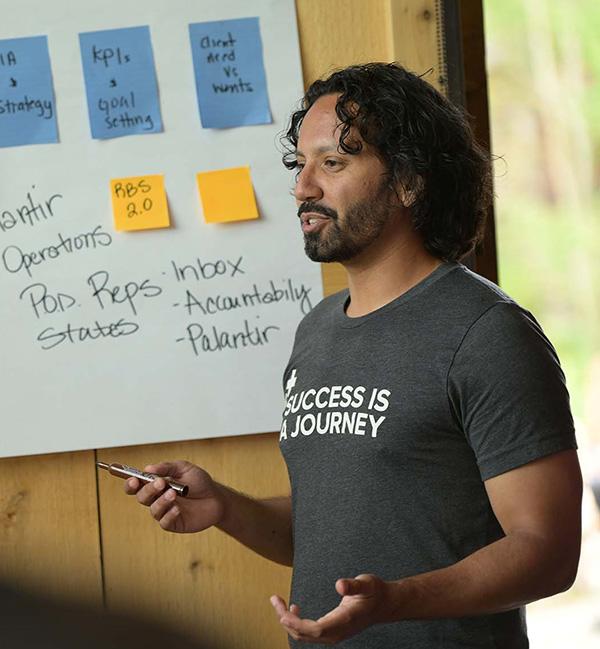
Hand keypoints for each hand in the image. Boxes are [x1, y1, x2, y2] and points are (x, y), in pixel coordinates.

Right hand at [124, 460, 224, 533]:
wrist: (216, 497)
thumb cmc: (199, 482)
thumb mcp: (184, 468)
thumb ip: (167, 467)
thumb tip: (148, 468)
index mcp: (156, 484)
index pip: (137, 486)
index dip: (131, 484)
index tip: (133, 479)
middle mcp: (157, 498)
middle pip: (142, 497)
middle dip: (149, 490)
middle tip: (160, 483)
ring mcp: (165, 512)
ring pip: (153, 510)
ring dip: (161, 501)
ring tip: (174, 494)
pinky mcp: (173, 523)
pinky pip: (164, 522)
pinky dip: (169, 515)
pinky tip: (178, 509)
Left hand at [270, 574, 390, 643]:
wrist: (384, 604)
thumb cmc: (375, 592)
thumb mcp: (367, 583)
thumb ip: (354, 585)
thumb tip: (340, 585)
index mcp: (343, 621)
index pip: (314, 629)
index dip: (297, 622)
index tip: (284, 610)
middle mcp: (336, 632)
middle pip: (305, 634)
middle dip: (286, 619)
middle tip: (275, 599)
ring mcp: (333, 634)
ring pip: (304, 635)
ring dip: (289, 621)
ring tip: (278, 602)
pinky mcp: (331, 631)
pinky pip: (309, 632)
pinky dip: (296, 622)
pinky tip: (293, 608)